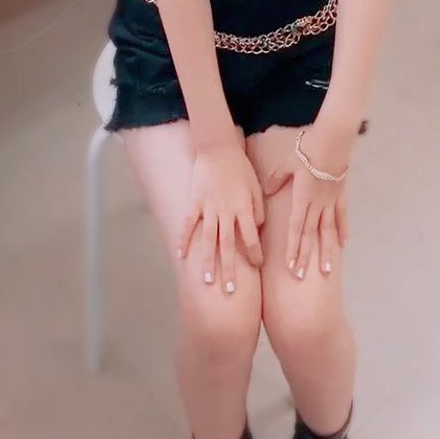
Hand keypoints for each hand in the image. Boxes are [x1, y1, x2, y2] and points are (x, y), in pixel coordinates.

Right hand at [177, 142, 264, 292]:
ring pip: (208, 239)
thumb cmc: (240, 167)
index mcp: (244, 207)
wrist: (217, 147)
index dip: (255, 253)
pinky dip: (184, 240)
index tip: (257, 266)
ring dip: (207, 262)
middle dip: (229, 269)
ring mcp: (208, 207)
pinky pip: (188, 224)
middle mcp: (226, 211)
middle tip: (229, 291)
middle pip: (228, 245)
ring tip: (207, 282)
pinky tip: (181, 256)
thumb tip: (257, 229)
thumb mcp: (255, 186)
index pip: (251, 237)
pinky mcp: (195, 202)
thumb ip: (258, 209)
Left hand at [262, 128, 349, 279]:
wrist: (333, 139)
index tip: (291, 266)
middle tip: (302, 276)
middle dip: (305, 256)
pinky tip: (344, 244)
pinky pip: (342, 216)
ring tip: (326, 270)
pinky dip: (343, 230)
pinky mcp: (341, 195)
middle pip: (310, 234)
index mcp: (302, 197)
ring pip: (328, 231)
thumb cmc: (308, 148)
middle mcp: (317, 203)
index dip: (293, 248)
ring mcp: (331, 201)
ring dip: (326, 251)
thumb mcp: (287, 162)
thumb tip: (266, 191)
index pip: (296, 228)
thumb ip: (276, 178)